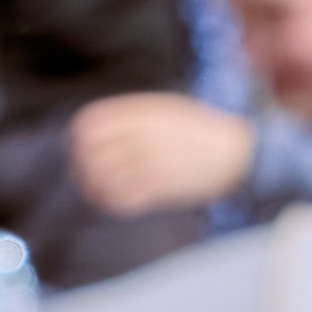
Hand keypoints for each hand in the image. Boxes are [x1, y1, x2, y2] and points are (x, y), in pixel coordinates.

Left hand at [68, 91, 256, 215]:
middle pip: (91, 152)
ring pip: (103, 178)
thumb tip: (91, 130)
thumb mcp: (164, 110)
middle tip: (84, 174)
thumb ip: (131, 116)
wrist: (233, 151)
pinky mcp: (162, 185)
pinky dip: (113, 202)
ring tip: (97, 191)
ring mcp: (152, 160)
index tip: (80, 148)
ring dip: (94, 187)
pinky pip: (124, 198)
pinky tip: (115, 201)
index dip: (78, 138)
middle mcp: (144, 134)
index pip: (91, 123)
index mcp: (143, 112)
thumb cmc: (194, 131)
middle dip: (82, 166)